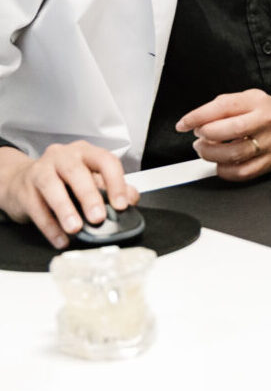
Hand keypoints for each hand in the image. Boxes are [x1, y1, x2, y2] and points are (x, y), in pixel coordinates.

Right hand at [0, 142, 137, 249]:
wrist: (20, 180)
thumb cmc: (61, 179)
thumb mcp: (89, 178)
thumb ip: (111, 187)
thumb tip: (132, 198)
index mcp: (85, 152)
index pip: (105, 161)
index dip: (116, 183)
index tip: (122, 205)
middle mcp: (63, 156)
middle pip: (76, 172)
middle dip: (89, 196)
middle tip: (98, 217)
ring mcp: (41, 170)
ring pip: (52, 187)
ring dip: (65, 210)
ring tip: (75, 228)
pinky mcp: (24, 189)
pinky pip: (36, 208)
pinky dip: (49, 226)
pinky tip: (60, 238)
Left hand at [175, 90, 270, 180]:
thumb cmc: (266, 110)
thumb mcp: (247, 97)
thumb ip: (223, 106)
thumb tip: (197, 120)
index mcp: (257, 102)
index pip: (224, 107)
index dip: (198, 116)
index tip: (184, 123)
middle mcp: (265, 122)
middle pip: (230, 131)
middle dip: (206, 135)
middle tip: (199, 136)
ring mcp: (269, 144)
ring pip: (234, 154)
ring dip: (211, 154)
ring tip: (205, 149)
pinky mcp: (269, 162)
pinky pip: (242, 172)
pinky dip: (224, 170)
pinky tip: (220, 163)